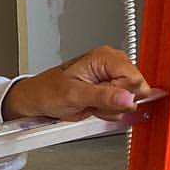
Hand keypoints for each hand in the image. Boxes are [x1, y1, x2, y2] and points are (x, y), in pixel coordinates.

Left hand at [1, 45, 151, 122]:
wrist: (35, 99)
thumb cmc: (47, 92)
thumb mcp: (75, 96)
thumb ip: (103, 97)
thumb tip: (128, 99)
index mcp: (104, 58)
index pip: (134, 77)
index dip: (124, 95)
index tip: (108, 103)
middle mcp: (110, 64)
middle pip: (133, 89)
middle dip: (116, 103)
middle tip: (95, 105)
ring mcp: (109, 77)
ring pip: (127, 99)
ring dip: (109, 109)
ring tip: (90, 105)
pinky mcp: (106, 89)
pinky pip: (118, 104)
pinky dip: (106, 111)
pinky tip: (92, 108)